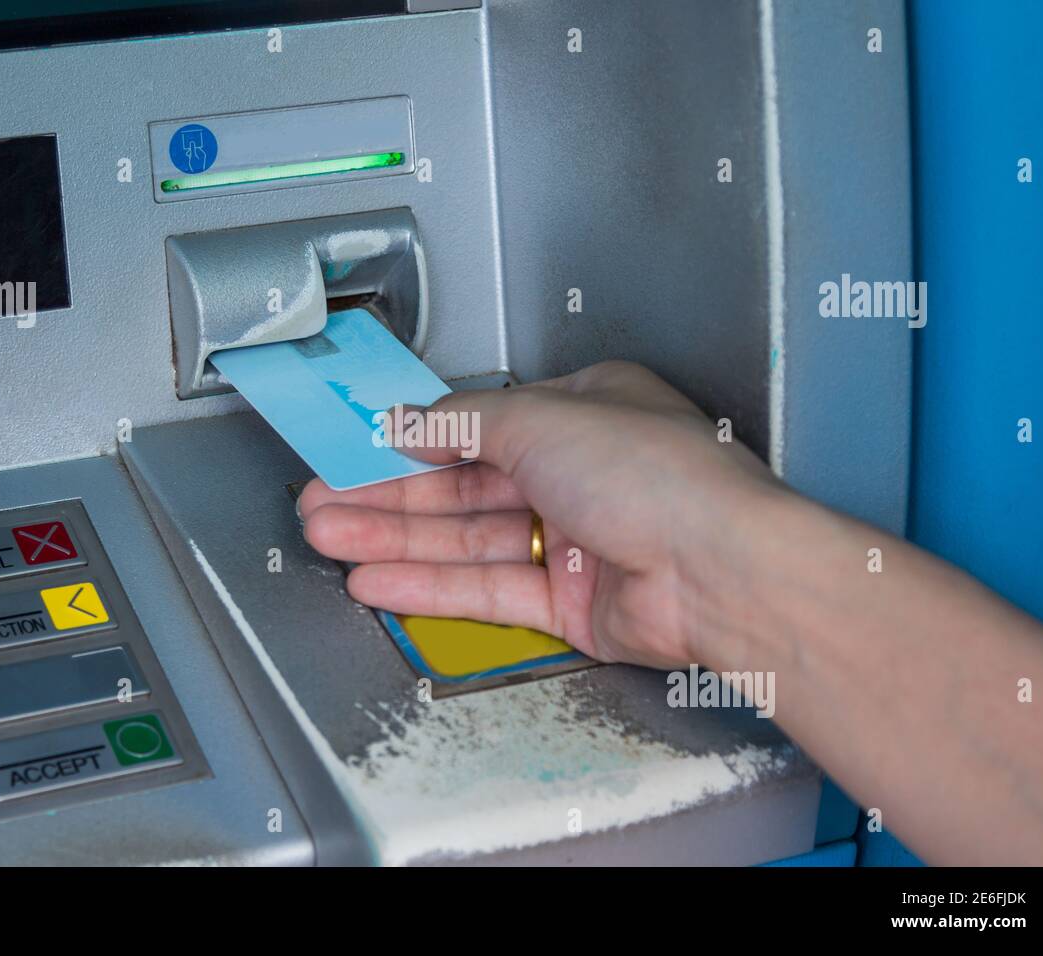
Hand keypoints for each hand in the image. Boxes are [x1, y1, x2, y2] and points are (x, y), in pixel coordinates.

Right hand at [298, 361, 787, 667]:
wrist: (719, 571)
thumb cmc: (659, 476)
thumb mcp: (540, 417)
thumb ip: (461, 421)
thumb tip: (408, 421)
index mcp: (584, 413)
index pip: (480, 425)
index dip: (414, 439)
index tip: (356, 449)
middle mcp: (580, 475)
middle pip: (464, 485)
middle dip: (388, 494)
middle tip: (323, 501)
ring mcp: (575, 542)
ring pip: (466, 539)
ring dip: (395, 538)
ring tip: (330, 539)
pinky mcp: (570, 605)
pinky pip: (486, 590)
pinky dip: (429, 584)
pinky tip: (379, 580)